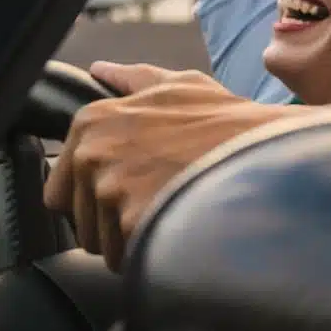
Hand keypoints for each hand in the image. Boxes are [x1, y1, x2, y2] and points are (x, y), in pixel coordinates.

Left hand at [42, 62, 280, 270]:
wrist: (270, 152)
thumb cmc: (228, 122)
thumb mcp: (183, 86)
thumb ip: (134, 79)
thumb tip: (102, 70)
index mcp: (94, 121)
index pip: (59, 190)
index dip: (96, 200)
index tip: (133, 191)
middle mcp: (93, 154)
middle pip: (79, 222)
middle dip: (113, 223)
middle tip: (160, 202)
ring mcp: (112, 188)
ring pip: (101, 245)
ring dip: (133, 241)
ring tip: (174, 214)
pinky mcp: (134, 222)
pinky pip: (128, 260)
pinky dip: (153, 254)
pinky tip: (181, 230)